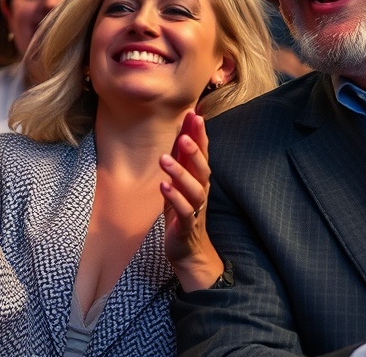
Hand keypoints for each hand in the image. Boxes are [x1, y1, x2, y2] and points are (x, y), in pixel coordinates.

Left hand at [161, 112, 223, 291]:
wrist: (188, 250)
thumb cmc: (183, 211)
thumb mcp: (180, 182)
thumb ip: (182, 158)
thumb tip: (182, 130)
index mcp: (200, 179)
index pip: (202, 153)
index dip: (199, 134)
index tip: (195, 114)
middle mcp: (202, 191)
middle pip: (202, 168)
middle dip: (195, 150)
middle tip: (186, 133)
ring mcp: (196, 208)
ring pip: (194, 189)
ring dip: (180, 173)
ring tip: (165, 158)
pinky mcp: (187, 225)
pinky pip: (183, 211)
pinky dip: (174, 198)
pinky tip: (163, 187)